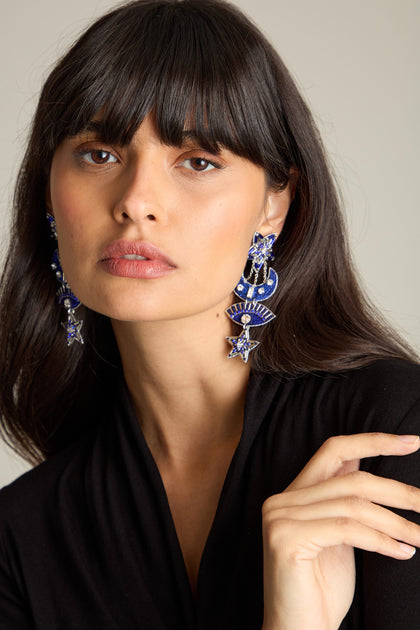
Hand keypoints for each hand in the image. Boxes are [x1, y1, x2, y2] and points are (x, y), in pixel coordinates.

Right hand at [261, 433, 419, 629]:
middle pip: (352, 480)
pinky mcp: (286, 539)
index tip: (411, 441)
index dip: (372, 441)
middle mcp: (282, 500)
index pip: (334, 450)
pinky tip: (403, 552)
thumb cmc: (322, 589)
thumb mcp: (340, 538)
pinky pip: (347, 529)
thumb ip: (347, 505)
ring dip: (396, 522)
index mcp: (294, 494)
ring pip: (354, 506)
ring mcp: (280, 518)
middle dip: (397, 492)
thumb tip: (372, 473)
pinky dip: (382, 540)